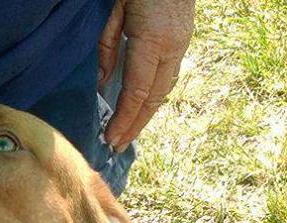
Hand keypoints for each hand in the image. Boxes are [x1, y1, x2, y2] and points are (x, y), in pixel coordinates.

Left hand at [99, 0, 194, 150]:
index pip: (136, 93)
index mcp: (153, 41)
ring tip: (128, 132)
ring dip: (146, 113)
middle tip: (118, 146)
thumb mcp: (114, 11)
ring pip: (164, 88)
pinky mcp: (185, 38)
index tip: (110, 139)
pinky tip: (141, 106)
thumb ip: (107, 47)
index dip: (124, 120)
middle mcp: (172, 47)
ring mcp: (182, 43)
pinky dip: (154, 95)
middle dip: (135, 125)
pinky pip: (168, 75)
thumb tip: (101, 84)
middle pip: (153, 98)